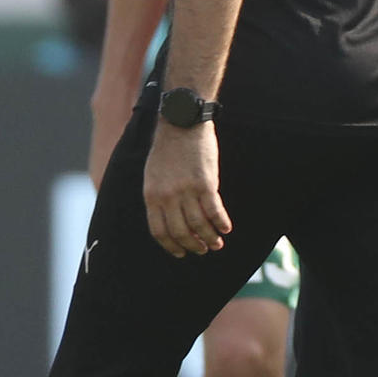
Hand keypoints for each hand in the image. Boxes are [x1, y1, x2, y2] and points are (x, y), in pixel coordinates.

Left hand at [141, 118, 229, 256]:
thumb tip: (170, 221)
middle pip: (181, 232)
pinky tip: (226, 228)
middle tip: (203, 249)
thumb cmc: (167, 149)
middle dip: (193, 246)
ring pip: (199, 225)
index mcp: (151, 195)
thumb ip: (159, 198)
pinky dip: (221, 223)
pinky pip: (214, 211)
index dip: (171, 246)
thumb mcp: (153, 175)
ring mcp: (186, 190)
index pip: (159, 231)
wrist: (181, 123)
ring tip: (217, 243)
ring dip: (210, 238)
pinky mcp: (205, 183)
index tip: (181, 253)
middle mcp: (167, 196)